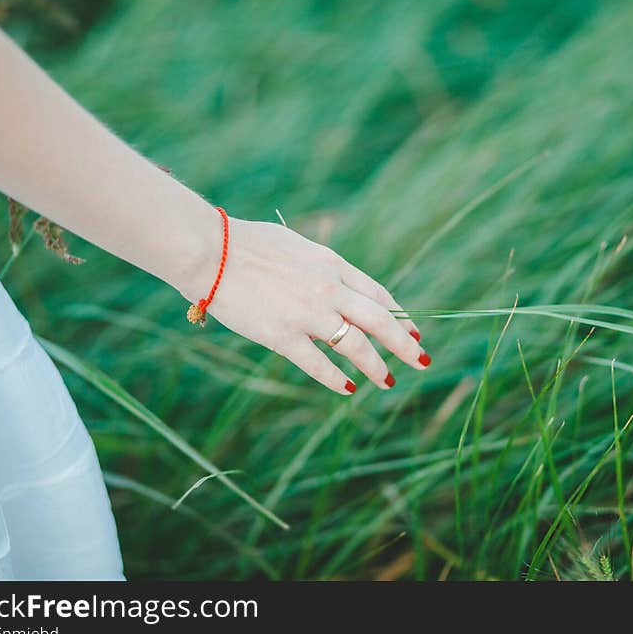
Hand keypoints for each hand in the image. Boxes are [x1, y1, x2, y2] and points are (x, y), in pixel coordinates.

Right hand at [188, 218, 429, 394]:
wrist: (210, 251)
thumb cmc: (246, 245)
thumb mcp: (296, 247)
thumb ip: (320, 268)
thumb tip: (335, 286)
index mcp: (332, 264)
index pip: (378, 294)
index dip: (399, 315)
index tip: (413, 331)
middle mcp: (329, 289)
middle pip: (380, 320)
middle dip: (405, 344)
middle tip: (422, 361)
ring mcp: (308, 314)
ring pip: (356, 346)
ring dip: (376, 366)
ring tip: (388, 381)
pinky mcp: (283, 336)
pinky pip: (318, 364)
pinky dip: (336, 379)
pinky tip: (348, 389)